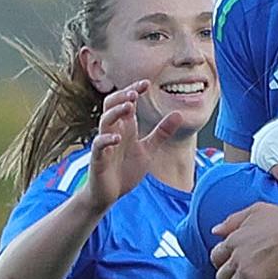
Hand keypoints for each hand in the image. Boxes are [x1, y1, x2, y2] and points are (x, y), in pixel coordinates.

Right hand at [85, 83, 191, 207]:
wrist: (110, 194)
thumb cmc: (125, 170)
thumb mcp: (148, 149)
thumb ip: (162, 132)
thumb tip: (179, 114)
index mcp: (125, 127)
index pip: (126, 102)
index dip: (134, 91)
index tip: (146, 84)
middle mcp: (113, 131)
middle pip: (111, 105)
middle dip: (122, 96)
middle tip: (135, 92)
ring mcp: (104, 144)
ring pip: (105, 121)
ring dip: (115, 112)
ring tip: (128, 106)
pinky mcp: (98, 158)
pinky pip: (99, 145)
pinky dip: (106, 140)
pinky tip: (117, 138)